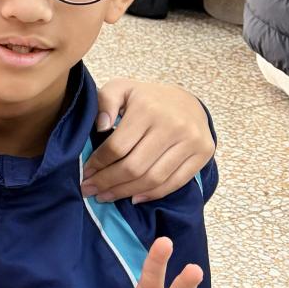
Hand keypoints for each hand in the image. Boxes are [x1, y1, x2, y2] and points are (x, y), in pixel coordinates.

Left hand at [83, 79, 213, 203]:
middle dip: (107, 183)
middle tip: (90, 190)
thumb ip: (105, 102)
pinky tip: (134, 198)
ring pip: (153, 179)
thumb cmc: (146, 99)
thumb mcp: (121, 89)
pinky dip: (153, 194)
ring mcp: (191, 140)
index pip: (117, 147)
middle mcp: (172, 125)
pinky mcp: (203, 153)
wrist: (187, 100)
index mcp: (148, 109)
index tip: (85, 174)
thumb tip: (100, 126)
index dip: (98, 165)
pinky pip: (175, 182)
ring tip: (107, 196)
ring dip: (126, 192)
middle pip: (134, 167)